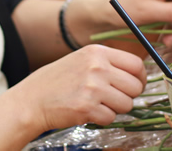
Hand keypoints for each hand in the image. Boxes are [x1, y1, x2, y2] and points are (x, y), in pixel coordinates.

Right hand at [9, 45, 145, 130]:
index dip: (140, 78)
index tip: (135, 85)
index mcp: (97, 52)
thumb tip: (138, 75)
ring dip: (115, 108)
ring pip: (127, 104)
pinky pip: (111, 118)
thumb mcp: (82, 60)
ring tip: (97, 103)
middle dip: (129, 96)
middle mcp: (97, 67)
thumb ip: (107, 63)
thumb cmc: (58, 81)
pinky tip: (87, 111)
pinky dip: (102, 118)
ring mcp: (93, 88)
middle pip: (135, 86)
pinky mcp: (87, 108)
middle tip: (113, 98)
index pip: (136, 64)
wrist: (32, 100)